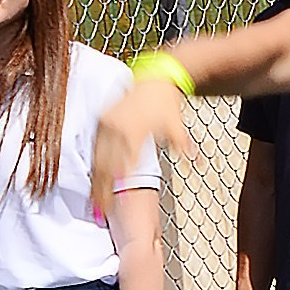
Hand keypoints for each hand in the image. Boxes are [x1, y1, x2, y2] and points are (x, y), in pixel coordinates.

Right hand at [91, 77, 191, 219]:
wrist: (155, 78)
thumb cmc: (166, 104)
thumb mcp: (177, 127)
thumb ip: (183, 147)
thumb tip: (195, 163)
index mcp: (133, 132)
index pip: (124, 166)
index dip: (119, 187)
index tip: (118, 204)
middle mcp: (116, 128)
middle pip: (106, 166)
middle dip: (102, 190)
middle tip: (101, 211)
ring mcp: (106, 123)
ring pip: (97, 158)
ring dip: (96, 181)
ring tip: (95, 200)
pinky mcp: (102, 119)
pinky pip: (95, 146)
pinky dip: (94, 164)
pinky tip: (95, 179)